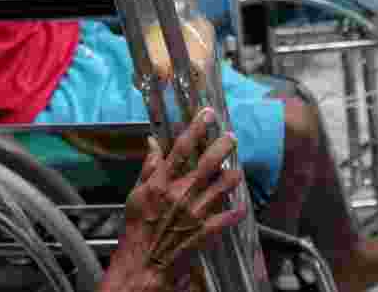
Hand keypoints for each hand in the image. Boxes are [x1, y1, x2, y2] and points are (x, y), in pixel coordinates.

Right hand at [108, 110, 244, 289]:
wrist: (143, 264)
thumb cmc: (137, 230)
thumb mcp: (135, 195)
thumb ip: (148, 168)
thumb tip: (153, 143)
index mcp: (161, 183)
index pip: (181, 148)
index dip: (196, 128)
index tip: (207, 114)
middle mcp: (180, 194)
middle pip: (207, 163)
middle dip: (223, 147)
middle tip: (232, 137)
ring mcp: (195, 212)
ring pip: (222, 186)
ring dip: (233, 176)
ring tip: (237, 170)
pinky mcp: (205, 231)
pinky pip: (227, 217)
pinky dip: (236, 210)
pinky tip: (241, 206)